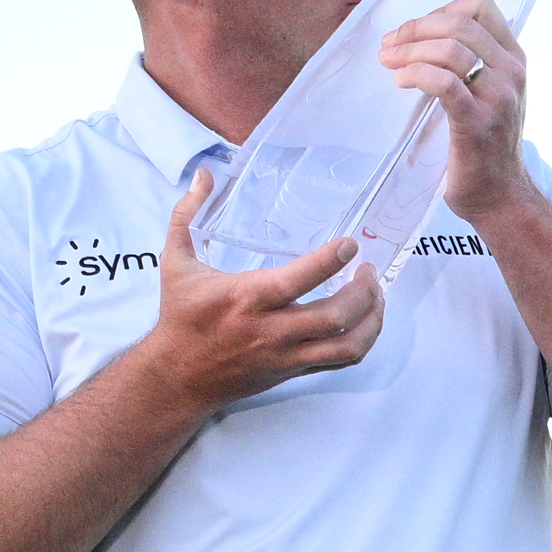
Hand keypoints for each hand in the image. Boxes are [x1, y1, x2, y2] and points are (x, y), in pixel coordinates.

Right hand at [137, 169, 386, 407]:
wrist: (178, 377)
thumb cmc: (180, 317)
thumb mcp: (175, 263)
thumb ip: (186, 215)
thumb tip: (203, 174)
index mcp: (245, 298)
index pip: (296, 281)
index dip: (329, 262)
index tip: (350, 244)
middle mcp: (270, 330)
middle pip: (333, 317)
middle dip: (362, 292)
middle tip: (368, 270)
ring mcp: (285, 355)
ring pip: (345, 345)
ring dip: (371, 319)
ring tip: (375, 295)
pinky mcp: (293, 372)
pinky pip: (340, 362)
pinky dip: (362, 341)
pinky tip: (366, 321)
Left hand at [378, 0, 541, 220]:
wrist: (500, 196)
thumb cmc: (486, 146)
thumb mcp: (490, 95)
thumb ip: (472, 65)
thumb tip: (423, 38)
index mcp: (514, 59)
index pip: (482, 6)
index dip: (442, 10)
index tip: (416, 31)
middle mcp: (512, 72)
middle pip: (461, 23)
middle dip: (417, 28)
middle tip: (390, 45)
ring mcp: (498, 97)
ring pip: (451, 48)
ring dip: (410, 50)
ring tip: (389, 63)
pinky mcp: (477, 122)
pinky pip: (444, 82)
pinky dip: (416, 74)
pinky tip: (400, 81)